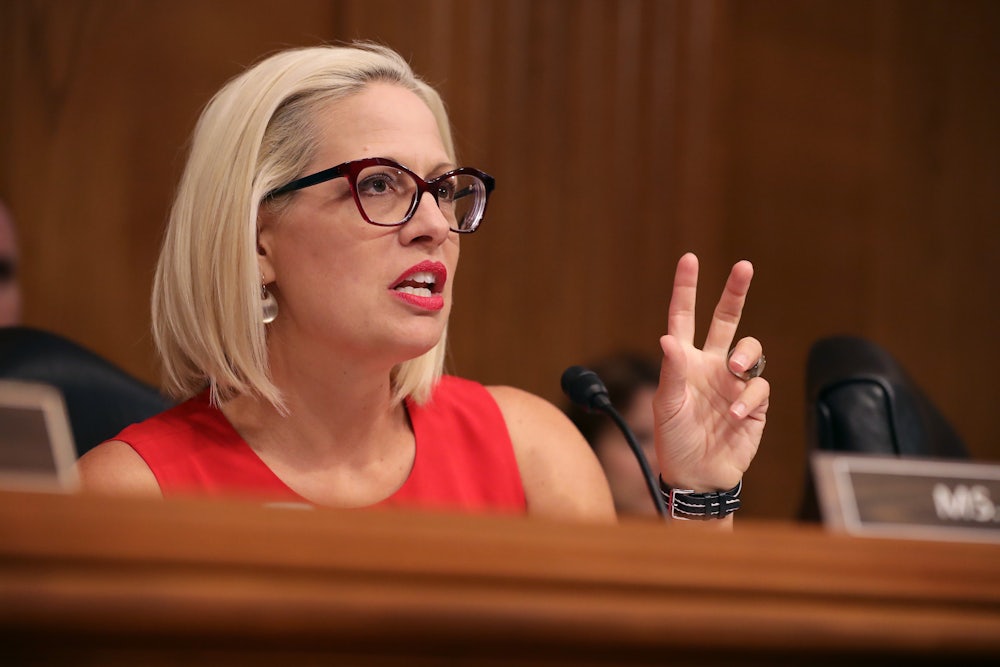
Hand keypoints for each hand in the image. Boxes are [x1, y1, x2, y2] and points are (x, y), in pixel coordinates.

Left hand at [653, 253, 768, 491]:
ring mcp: (733, 382)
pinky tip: (734, 416)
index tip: (689, 259)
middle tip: (743, 266)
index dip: (686, 288)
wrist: (698, 475)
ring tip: (734, 371)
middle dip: (735, 292)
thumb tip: (668, 338)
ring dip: (744, 354)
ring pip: (750, 348)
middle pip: (727, 320)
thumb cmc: (674, 440)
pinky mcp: (753, 403)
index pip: (685, 317)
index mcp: (685, 361)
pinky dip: (749, 398)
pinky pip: (759, 387)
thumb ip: (671, 372)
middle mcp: (711, 365)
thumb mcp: (666, 405)